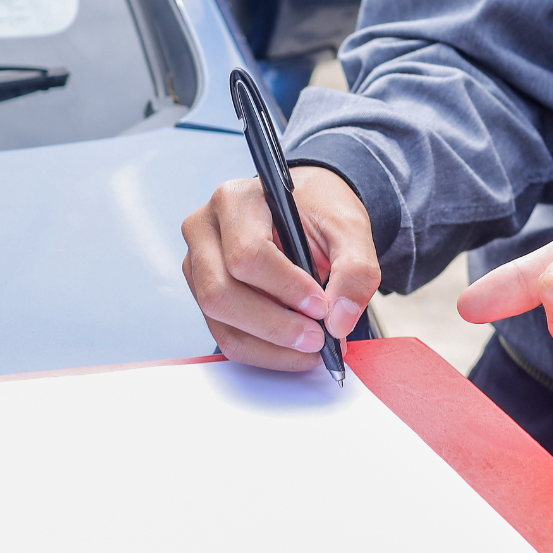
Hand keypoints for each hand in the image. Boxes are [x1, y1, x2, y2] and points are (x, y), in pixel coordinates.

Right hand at [181, 166, 380, 370]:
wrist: (305, 211)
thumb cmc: (318, 211)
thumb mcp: (349, 228)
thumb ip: (354, 270)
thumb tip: (339, 320)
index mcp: (236, 201)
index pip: (247, 254)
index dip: (286, 288)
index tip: (321, 306)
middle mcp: (205, 231)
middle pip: (221, 293)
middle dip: (275, 326)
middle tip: (318, 338)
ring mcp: (198, 265)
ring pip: (220, 322)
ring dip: (271, 346)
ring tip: (312, 346)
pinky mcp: (204, 295)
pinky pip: (226, 336)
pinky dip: (264, 351)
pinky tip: (295, 349)